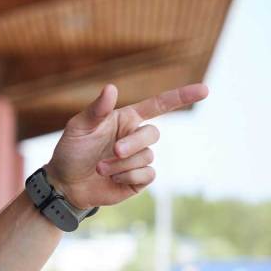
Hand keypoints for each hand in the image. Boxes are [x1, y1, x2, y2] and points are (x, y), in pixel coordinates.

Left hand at [45, 83, 208, 208]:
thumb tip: (112, 88)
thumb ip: (96, 110)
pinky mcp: (139, 179)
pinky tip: (112, 178)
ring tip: (100, 168)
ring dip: (121, 164)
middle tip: (112, 151)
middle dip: (133, 144)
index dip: (181, 97)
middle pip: (153, 134)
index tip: (204, 90)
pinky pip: (147, 175)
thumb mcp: (79, 127)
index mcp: (125, 119)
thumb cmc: (70, 151)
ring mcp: (139, 159)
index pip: (158, 106)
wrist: (65, 183)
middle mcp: (135, 137)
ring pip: (147, 157)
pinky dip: (128, 176)